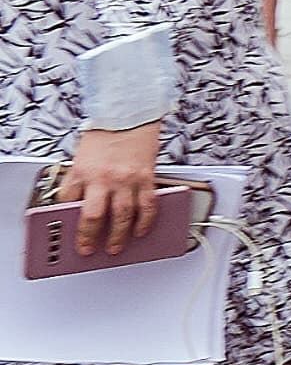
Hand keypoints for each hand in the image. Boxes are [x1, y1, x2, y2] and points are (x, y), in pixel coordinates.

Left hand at [51, 122, 161, 257]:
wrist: (129, 115)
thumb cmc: (105, 133)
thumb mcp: (81, 157)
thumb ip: (80, 180)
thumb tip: (79, 203)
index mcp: (83, 171)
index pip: (70, 202)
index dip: (68, 220)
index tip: (70, 234)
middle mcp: (104, 177)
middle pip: (95, 216)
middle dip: (91, 237)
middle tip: (90, 249)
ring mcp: (127, 179)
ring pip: (123, 216)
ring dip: (119, 235)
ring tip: (116, 246)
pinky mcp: (147, 178)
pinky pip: (148, 206)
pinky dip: (145, 222)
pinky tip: (141, 230)